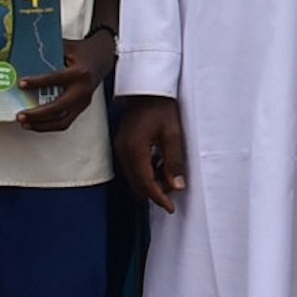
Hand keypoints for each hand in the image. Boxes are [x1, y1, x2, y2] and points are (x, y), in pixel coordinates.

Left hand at [17, 31, 113, 132]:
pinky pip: (65, 122)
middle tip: (20, 114)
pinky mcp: (82, 108)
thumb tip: (24, 60)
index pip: (56, 79)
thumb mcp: (66, 47)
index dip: (37, 82)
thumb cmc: (82, 52)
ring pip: (62, 121)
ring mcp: (84, 102)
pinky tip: (35, 123)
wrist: (102, 58)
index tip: (21, 84)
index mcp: (80, 72)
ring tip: (25, 123)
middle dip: (38, 114)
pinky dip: (48, 125)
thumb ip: (49, 54)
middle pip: (59, 107)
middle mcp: (83, 90)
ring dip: (41, 124)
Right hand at [114, 94, 187, 212]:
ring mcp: (120, 147)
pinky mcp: (122, 144)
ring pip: (134, 176)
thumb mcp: (173, 134)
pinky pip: (131, 166)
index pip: (146, 183)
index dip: (159, 198)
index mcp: (134, 149)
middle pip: (137, 184)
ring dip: (150, 181)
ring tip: (168, 171)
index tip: (170, 208)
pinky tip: (158, 162)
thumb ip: (174, 162)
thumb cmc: (161, 107)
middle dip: (154, 191)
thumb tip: (176, 186)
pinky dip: (145, 171)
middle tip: (173, 188)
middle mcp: (123, 150)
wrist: (146, 88)